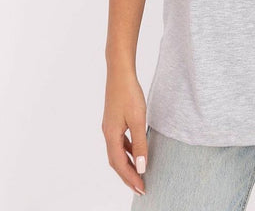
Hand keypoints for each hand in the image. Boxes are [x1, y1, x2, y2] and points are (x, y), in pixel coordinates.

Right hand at [101, 68, 148, 195]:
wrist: (120, 72)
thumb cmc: (128, 93)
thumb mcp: (138, 119)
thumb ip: (140, 143)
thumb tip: (141, 166)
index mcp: (111, 135)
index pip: (120, 164)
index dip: (130, 178)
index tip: (141, 189)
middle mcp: (107, 133)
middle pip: (116, 161)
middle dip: (127, 176)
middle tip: (140, 187)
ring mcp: (109, 126)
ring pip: (117, 152)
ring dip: (127, 164)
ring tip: (138, 174)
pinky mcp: (114, 120)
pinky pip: (119, 142)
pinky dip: (127, 151)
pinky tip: (135, 151)